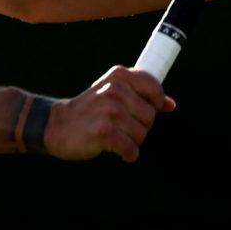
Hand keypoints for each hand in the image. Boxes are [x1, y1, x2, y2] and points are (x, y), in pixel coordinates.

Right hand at [44, 66, 174, 161]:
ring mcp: (110, 110)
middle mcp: (115, 89)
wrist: (59, 125)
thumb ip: (142, 96)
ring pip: (141, 134)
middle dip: (140, 126)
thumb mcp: (114, 93)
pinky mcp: (104, 130)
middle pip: (150, 116)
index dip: (156, 102)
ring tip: (114, 135)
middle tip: (120, 125)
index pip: (154, 88)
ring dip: (131, 141)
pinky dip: (126, 153)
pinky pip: (131, 149)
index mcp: (119, 76)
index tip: (144, 109)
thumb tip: (171, 105)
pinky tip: (114, 148)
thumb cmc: (91, 110)